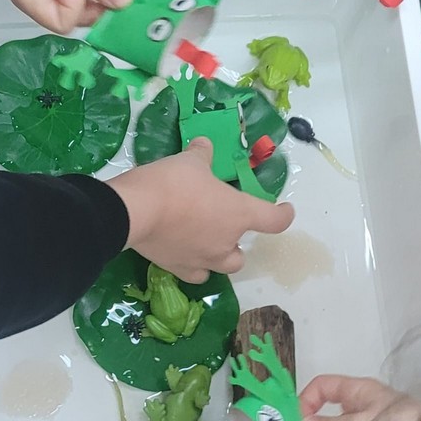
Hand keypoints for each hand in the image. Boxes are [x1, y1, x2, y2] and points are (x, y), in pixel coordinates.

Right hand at [109, 137, 293, 281]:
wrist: (136, 211)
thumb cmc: (172, 182)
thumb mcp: (190, 160)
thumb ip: (201, 154)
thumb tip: (204, 145)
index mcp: (238, 214)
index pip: (274, 220)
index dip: (283, 215)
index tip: (284, 210)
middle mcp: (226, 242)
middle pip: (243, 253)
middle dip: (237, 242)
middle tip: (224, 226)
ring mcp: (203, 259)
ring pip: (223, 267)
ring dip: (219, 257)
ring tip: (205, 243)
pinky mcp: (179, 268)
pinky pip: (195, 274)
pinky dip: (194, 266)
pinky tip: (184, 254)